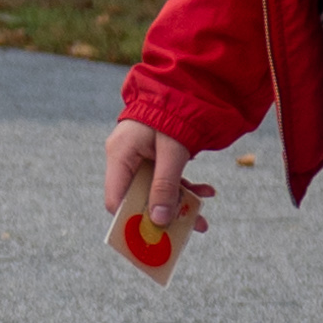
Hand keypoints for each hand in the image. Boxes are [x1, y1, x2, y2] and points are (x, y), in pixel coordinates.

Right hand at [104, 121, 208, 264]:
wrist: (183, 85)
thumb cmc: (172, 114)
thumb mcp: (172, 152)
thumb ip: (165, 186)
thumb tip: (160, 221)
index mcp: (120, 156)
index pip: (116, 200)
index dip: (131, 220)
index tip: (152, 236)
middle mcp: (126, 160)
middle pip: (138, 200)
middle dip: (165, 216)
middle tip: (189, 229)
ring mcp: (140, 160)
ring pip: (155, 192)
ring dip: (180, 204)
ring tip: (203, 216)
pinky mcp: (154, 158)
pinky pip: (166, 180)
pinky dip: (184, 188)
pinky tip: (206, 192)